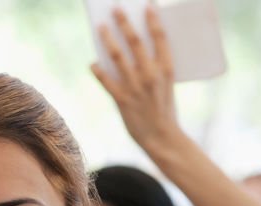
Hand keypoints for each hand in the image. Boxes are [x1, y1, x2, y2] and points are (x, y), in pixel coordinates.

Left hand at [90, 6, 180, 149]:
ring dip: (107, 40)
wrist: (162, 137)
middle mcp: (151, 75)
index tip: (148, 5)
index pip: (160, 38)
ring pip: (118, 57)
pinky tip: (93, 63)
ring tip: (101, 27)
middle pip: (135, 42)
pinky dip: (98, 70)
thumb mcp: (167, 84)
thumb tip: (135, 48)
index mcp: (167, 69)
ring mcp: (136, 87)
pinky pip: (106, 81)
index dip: (153, 19)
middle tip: (115, 8)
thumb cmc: (164, 108)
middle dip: (124, 23)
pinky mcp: (122, 100)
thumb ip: (155, 66)